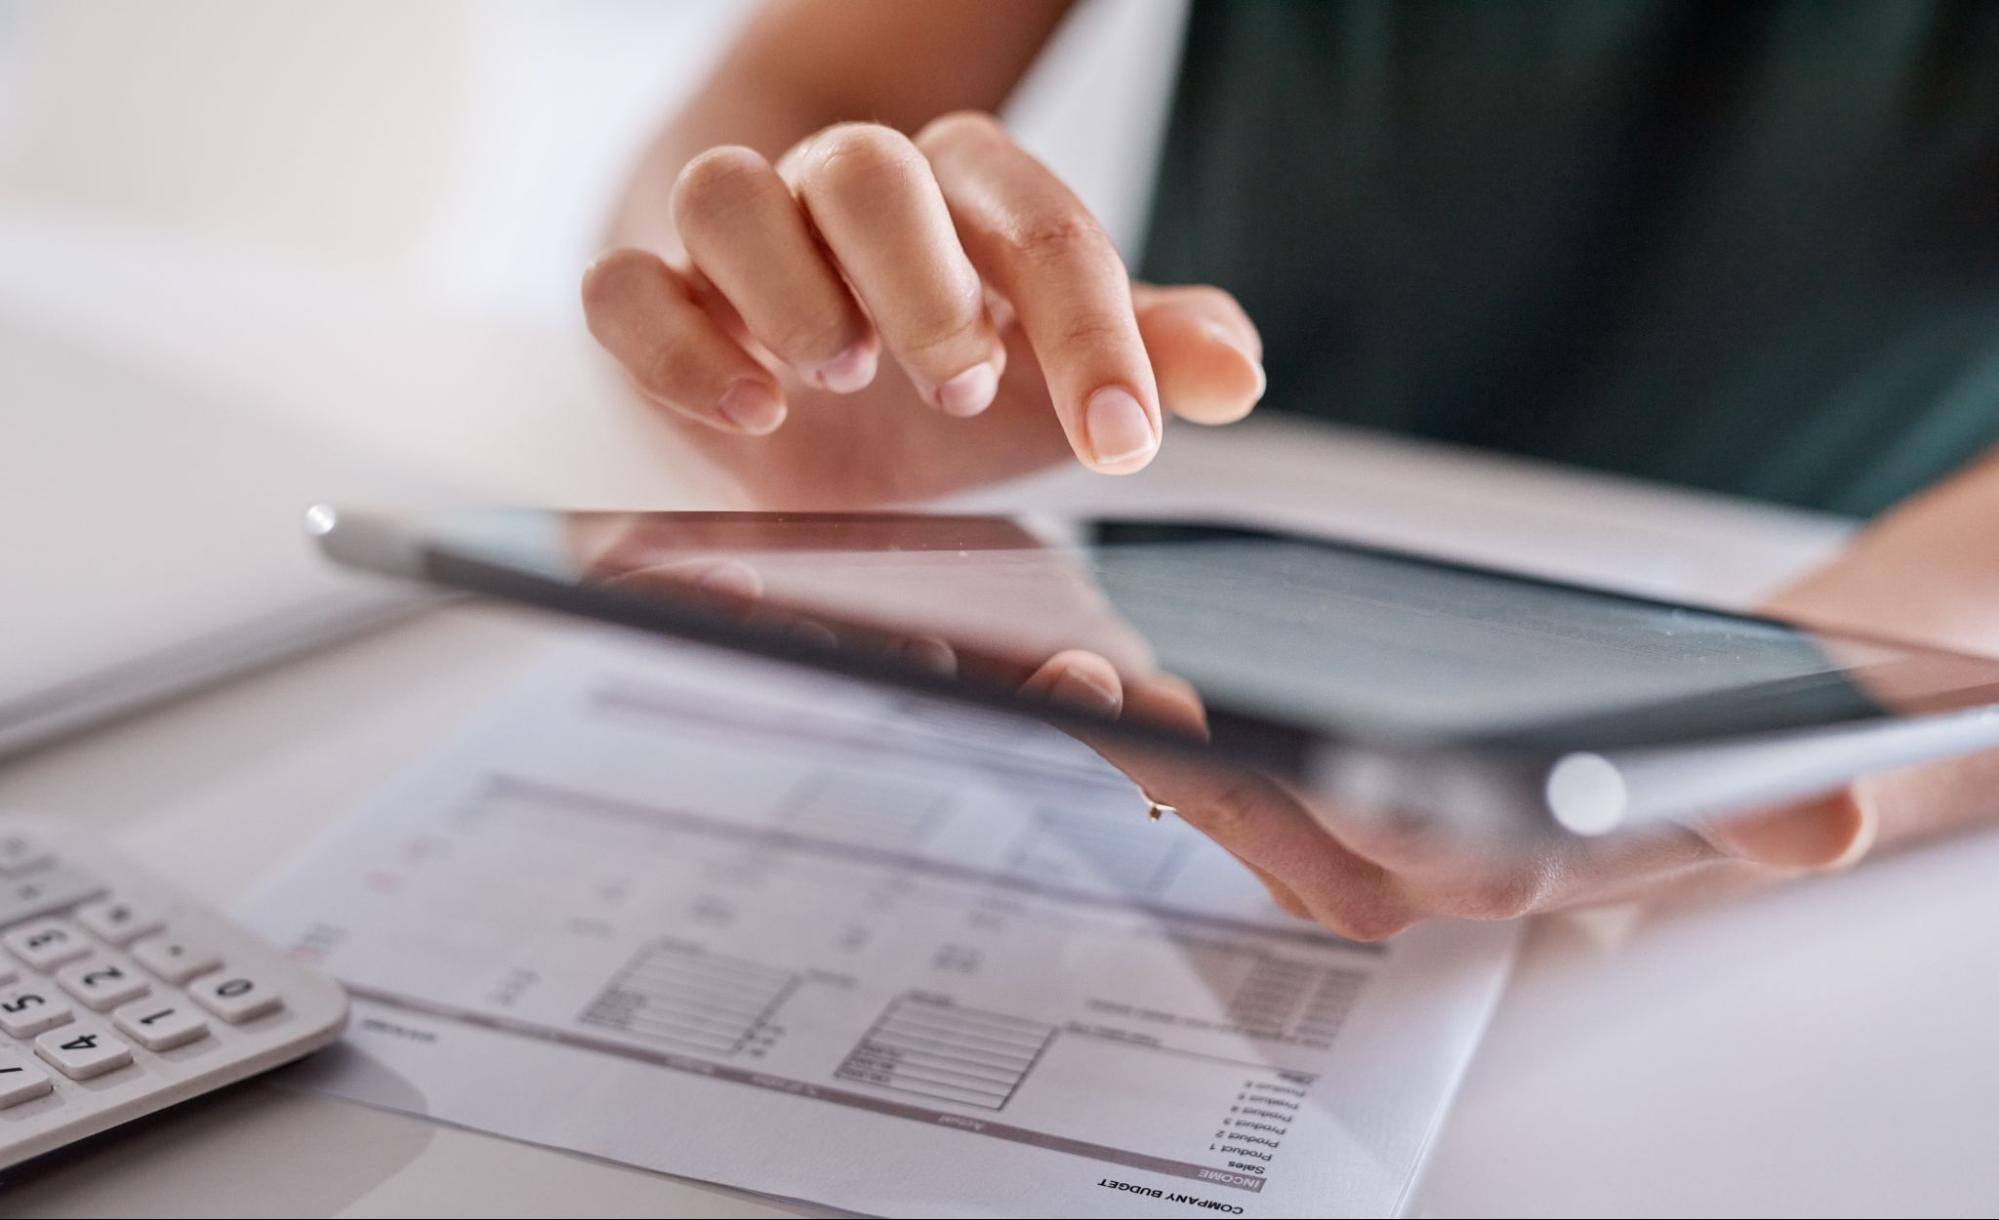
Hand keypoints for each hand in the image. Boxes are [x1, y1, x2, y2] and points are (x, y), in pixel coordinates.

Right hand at [581, 114, 1264, 507]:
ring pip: (727, 193)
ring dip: (784, 285)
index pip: (1038, 227)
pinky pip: (622, 286)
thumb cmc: (941, 357)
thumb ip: (1142, 357)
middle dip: (918, 278)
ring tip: (839, 376)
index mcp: (964, 200)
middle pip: (868, 170)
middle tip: (962, 383)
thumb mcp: (1054, 369)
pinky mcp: (649, 292)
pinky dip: (673, 341)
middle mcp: (847, 196)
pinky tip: (745, 408)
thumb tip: (1236, 371)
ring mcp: (741, 238)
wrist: (805, 370)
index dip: (1090, 332)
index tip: (1122, 439)